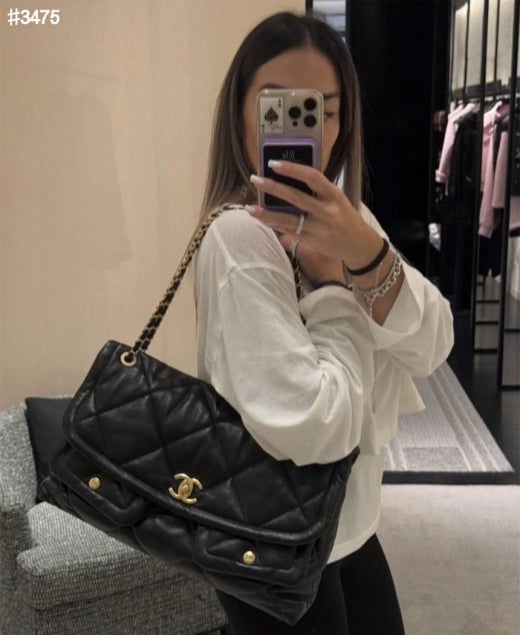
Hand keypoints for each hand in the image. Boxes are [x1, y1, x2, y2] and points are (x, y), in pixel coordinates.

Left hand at [247, 160, 366, 284]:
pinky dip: (274, 225)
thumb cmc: (345, 217)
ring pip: (289, 220)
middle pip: (297, 198)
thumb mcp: (337, 199)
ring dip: (267, 214)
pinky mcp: (312, 241)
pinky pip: (289, 232)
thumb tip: (289, 179)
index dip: (292, 169)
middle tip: (255, 180)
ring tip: (250, 208)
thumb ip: (318, 191)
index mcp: (334, 195)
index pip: (312, 177)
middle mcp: (327, 211)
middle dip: (274, 188)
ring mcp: (319, 228)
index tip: (273, 163)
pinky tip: (262, 219)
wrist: (359, 245)